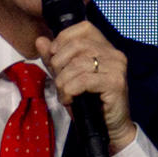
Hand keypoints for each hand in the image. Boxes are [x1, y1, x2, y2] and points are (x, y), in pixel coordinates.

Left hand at [36, 23, 134, 153]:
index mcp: (105, 47)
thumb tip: (40, 40)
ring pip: (77, 64)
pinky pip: (83, 80)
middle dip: (59, 64)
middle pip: (77, 46)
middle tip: (58, 82)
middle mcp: (114, 53)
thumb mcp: (67, 78)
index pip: (84, 27)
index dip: (64, 38)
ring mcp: (117, 67)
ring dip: (63, 82)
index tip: (55, 57)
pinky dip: (70, 91)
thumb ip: (54, 59)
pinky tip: (69, 100)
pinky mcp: (116, 82)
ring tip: (64, 94)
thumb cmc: (90, 103)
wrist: (110, 128)